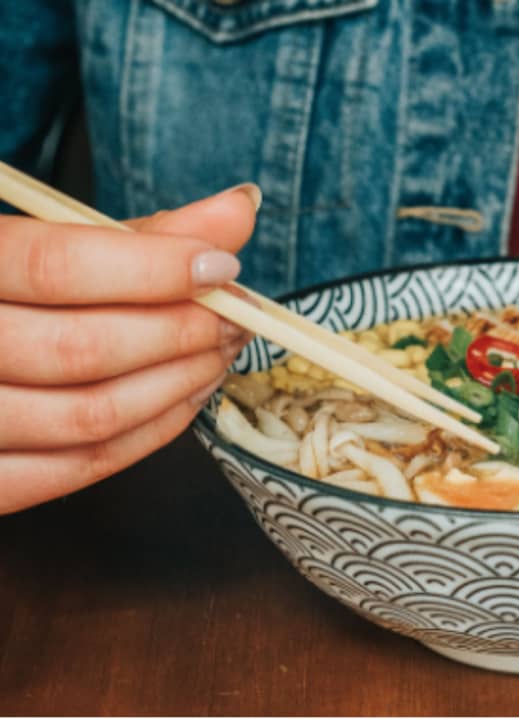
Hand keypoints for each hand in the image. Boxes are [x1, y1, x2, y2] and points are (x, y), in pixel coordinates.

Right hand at [0, 184, 260, 513]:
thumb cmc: (18, 291)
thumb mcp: (63, 244)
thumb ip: (148, 233)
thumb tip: (239, 209)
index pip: (55, 268)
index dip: (153, 269)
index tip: (221, 266)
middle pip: (82, 350)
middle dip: (182, 332)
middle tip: (236, 315)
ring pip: (91, 417)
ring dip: (180, 383)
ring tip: (221, 351)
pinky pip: (84, 467)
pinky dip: (154, 431)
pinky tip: (189, 394)